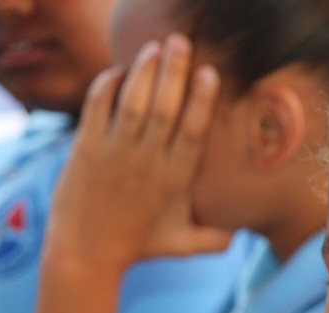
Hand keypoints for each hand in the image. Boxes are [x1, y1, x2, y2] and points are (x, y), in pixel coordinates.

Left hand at [46, 34, 232, 272]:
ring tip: (154, 47)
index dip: (201, 100)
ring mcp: (115, 153)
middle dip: (174, 72)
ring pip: (133, 102)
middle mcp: (148, 162)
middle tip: (181, 42)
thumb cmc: (137, 248)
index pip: (193, 131)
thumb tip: (242, 234)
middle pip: (165, 108)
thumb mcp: (183, 245)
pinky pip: (97, 108)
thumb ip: (216, 238)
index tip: (209, 73)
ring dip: (144, 72)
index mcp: (175, 179)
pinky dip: (105, 86)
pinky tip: (116, 71)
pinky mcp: (86, 149)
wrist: (86, 255)